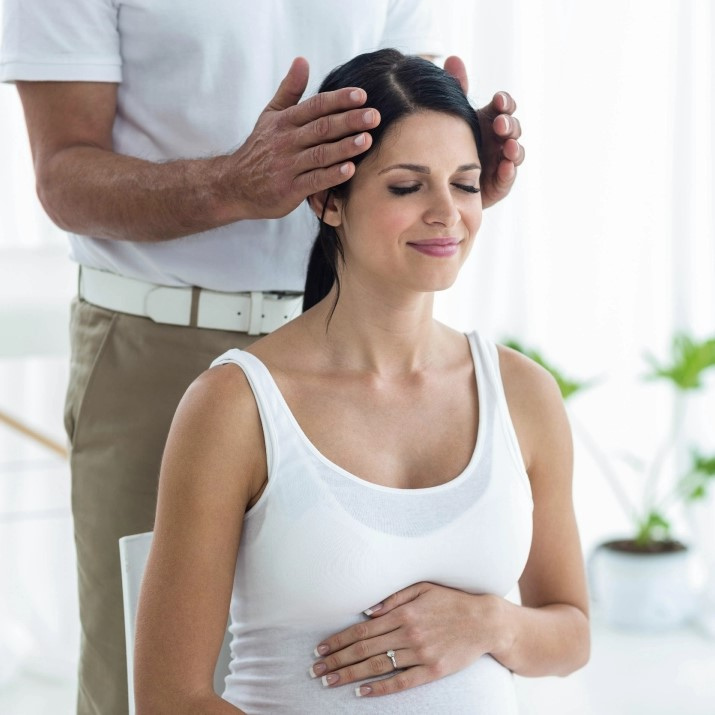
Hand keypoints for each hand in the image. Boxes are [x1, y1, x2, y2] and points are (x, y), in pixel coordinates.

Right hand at [226, 57, 379, 219]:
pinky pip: (314, 181)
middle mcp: (285, 141)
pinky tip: (350, 170)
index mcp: (284, 121)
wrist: (235, 185)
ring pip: (320, 154)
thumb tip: (302, 60)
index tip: (361, 95)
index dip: (338, 100)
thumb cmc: (260, 149)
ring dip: (345, 147)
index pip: (315, 106)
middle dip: (349, 121)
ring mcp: (287, 166)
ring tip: (367, 139)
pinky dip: (332, 175)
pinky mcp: (289, 190)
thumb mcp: (270, 116)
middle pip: (321, 128)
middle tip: (374, 116)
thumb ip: (289, 90)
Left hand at [309, 582, 499, 697]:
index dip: (339, 640)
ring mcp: (420, 654)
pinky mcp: (432, 671)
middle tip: (315, 670)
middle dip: (337, 660)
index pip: (362, 630)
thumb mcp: (422, 588)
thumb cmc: (451, 601)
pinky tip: (362, 692)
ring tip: (330, 681)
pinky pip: (401, 682)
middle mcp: (408, 633)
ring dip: (350, 675)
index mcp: (403, 613)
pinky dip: (380, 688)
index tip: (321, 648)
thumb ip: (394, 597)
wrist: (484, 621)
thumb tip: (367, 610)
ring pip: (378, 666)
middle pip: (364, 650)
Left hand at [444, 56, 524, 208]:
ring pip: (516, 152)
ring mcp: (501, 161)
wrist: (437, 180)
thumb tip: (453, 58)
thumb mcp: (452, 116)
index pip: (504, 107)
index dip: (504, 103)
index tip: (497, 100)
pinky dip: (509, 171)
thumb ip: (456, 90)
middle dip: (509, 125)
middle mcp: (499, 140)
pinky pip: (507, 177)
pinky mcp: (499, 183)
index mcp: (490, 120)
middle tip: (499, 125)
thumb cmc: (447, 144)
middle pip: (513, 128)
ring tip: (508, 147)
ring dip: (515, 148)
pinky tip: (506, 166)